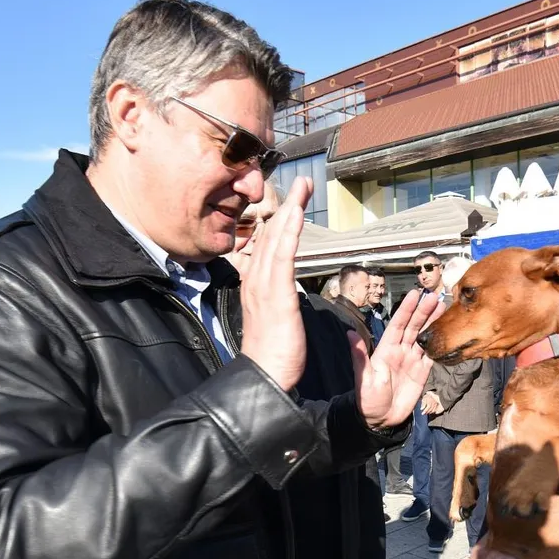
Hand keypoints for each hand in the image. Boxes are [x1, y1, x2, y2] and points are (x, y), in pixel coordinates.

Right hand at [238, 177, 311, 391]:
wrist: (265, 375)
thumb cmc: (274, 353)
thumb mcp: (276, 317)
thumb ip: (279, 298)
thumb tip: (286, 291)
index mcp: (257, 284)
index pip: (269, 245)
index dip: (281, 221)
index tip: (294, 201)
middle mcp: (256, 280)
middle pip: (271, 234)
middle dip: (287, 206)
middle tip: (302, 183)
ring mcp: (264, 286)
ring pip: (276, 240)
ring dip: (290, 211)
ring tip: (302, 189)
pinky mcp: (275, 295)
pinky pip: (281, 258)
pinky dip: (287, 234)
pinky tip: (295, 215)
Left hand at [348, 289, 442, 428]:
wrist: (381, 419)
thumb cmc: (368, 399)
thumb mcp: (364, 378)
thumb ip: (360, 356)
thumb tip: (350, 334)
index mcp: (386, 350)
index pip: (398, 324)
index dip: (406, 309)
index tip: (415, 294)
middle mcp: (400, 351)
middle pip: (414, 327)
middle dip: (424, 312)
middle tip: (435, 297)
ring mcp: (412, 361)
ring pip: (425, 337)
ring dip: (433, 323)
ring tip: (443, 308)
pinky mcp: (422, 372)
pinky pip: (432, 355)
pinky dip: (439, 344)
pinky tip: (447, 332)